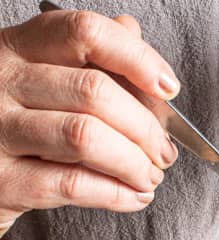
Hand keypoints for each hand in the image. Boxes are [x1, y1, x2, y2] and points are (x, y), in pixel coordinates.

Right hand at [0, 10, 179, 236]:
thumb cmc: (18, 130)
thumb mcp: (44, 83)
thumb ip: (88, 58)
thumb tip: (132, 32)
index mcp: (17, 48)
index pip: (84, 33)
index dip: (136, 59)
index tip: (169, 89)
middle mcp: (1, 82)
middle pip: (94, 92)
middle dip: (146, 128)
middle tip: (165, 152)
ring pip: (85, 137)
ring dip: (134, 163)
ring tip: (151, 176)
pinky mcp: (4, 181)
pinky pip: (73, 184)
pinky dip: (117, 193)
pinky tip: (135, 196)